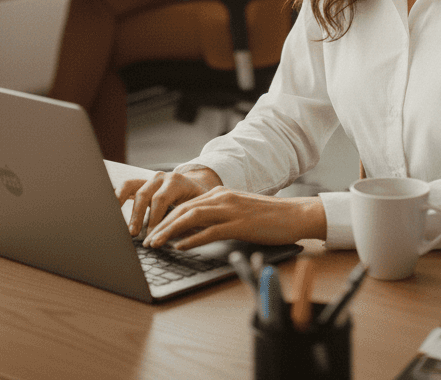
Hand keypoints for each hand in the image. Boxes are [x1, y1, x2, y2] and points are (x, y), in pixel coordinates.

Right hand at [117, 167, 221, 238]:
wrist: (196, 185)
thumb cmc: (198, 200)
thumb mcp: (199, 208)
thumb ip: (191, 221)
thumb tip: (186, 241)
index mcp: (176, 182)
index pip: (161, 199)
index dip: (154, 218)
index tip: (151, 236)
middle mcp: (161, 178)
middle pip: (144, 194)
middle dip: (137, 215)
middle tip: (133, 234)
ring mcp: (149, 179)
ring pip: (130, 186)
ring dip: (121, 204)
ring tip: (117, 221)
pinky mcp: (141, 183)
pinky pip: (125, 187)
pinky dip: (116, 197)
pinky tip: (110, 210)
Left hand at [118, 170, 326, 249]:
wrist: (294, 215)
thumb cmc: (268, 218)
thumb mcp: (238, 213)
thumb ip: (216, 218)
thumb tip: (192, 232)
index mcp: (221, 193)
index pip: (186, 204)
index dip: (165, 217)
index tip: (151, 230)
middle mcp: (223, 197)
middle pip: (183, 209)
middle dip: (161, 225)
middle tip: (145, 240)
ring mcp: (231, 209)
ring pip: (191, 218)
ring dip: (170, 231)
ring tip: (155, 243)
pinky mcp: (239, 224)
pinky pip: (210, 231)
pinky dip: (192, 239)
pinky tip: (180, 247)